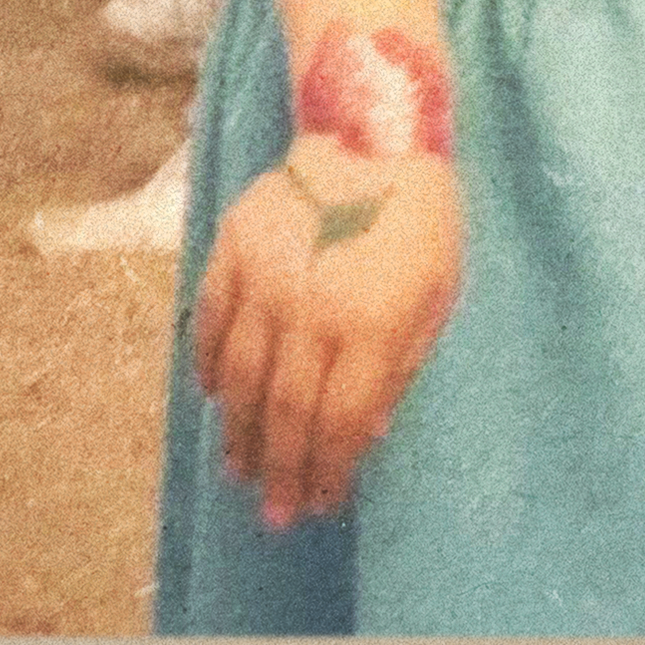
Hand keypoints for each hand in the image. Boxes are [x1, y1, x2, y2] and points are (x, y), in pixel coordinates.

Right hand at [193, 134, 461, 527]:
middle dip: (281, 470)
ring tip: (240, 471)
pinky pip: (211, 319)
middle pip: (286, 410)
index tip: (320, 506)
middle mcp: (310, 307)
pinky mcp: (234, 245)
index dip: (327, 473)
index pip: (338, 422)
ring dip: (239, 432)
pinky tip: (213, 398)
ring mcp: (265, 276)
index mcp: (370, 322)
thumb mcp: (437, 296)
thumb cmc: (421, 218)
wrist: (375, 130)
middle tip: (274, 514)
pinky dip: (207, 364)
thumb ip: (398, 368)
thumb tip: (361, 439)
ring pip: (241, 375)